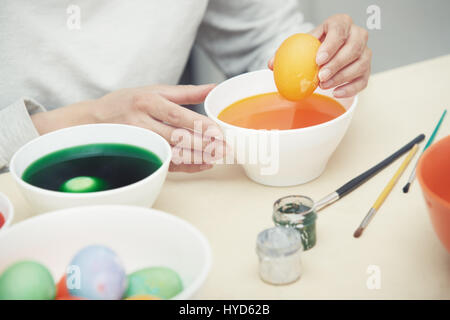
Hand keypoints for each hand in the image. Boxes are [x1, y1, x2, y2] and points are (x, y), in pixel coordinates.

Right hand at [32, 84, 223, 172]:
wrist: (92, 121)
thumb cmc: (126, 103)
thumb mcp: (154, 90)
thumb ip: (186, 92)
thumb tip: (213, 88)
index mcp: (147, 102)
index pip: (178, 115)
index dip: (199, 125)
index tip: (219, 132)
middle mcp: (142, 122)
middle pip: (177, 136)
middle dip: (203, 144)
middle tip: (224, 149)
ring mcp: (139, 142)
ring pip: (172, 153)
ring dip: (197, 157)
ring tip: (217, 158)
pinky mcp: (139, 156)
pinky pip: (166, 164)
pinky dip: (187, 167)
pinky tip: (203, 165)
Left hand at [269, 14, 371, 97]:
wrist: (327, 52)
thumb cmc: (313, 47)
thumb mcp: (299, 44)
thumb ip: (285, 53)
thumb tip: (271, 65)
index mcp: (341, 23)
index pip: (339, 30)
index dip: (331, 45)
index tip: (317, 59)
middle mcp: (357, 35)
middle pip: (354, 47)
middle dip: (337, 63)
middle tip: (321, 76)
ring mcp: (365, 52)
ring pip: (361, 63)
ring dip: (342, 77)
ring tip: (324, 85)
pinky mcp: (367, 69)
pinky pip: (363, 80)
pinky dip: (350, 88)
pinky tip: (336, 93)